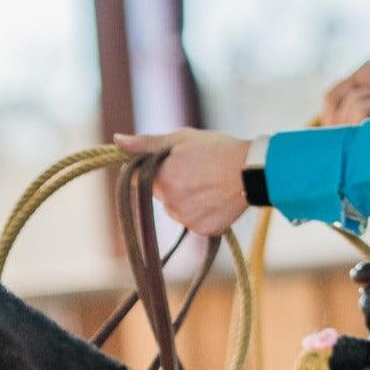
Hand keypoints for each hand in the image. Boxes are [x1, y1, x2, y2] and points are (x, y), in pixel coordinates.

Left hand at [112, 128, 249, 235]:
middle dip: (173, 183)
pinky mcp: (202, 230)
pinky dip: (202, 213)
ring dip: (187, 200)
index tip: (172, 164)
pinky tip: (216, 199)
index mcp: (160, 179)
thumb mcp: (180, 139)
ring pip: (177, 210)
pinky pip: (194, 223)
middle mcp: (169, 203)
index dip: (155, 170)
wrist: (252, 170)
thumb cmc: (216, 149)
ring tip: (209, 184)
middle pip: (161, 195)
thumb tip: (116, 141)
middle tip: (197, 171)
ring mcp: (186, 219)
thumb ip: (146, 143)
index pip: (140, 180)